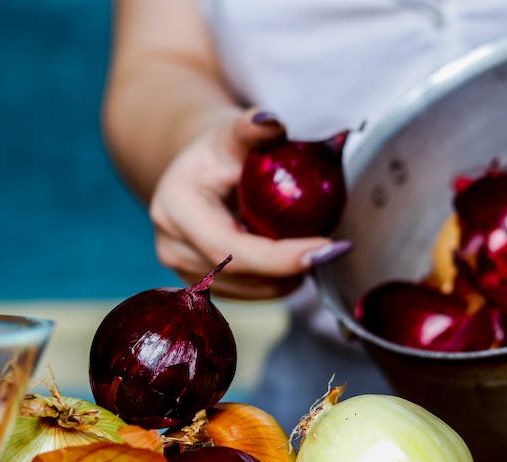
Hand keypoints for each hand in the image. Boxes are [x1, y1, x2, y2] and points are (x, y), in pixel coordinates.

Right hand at [148, 108, 350, 299]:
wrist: (198, 170)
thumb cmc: (220, 148)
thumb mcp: (234, 131)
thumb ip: (253, 128)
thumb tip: (271, 122)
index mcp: (175, 209)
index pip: (228, 249)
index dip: (278, 257)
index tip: (325, 248)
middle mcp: (171, 246)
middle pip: (240, 276)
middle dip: (291, 270)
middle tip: (334, 250)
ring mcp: (184, 270)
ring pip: (248, 291)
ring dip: (288, 278)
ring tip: (316, 249)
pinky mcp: (201, 284)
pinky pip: (249, 293)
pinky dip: (278, 281)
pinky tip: (295, 257)